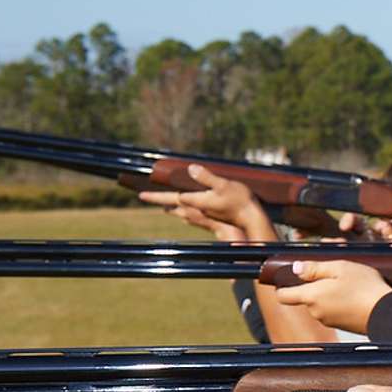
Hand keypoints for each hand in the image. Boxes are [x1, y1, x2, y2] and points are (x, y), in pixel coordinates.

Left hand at [138, 164, 277, 240]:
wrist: (252, 222)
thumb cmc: (240, 202)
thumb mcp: (224, 185)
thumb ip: (206, 177)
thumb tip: (190, 168)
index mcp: (195, 201)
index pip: (170, 197)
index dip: (155, 196)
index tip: (140, 195)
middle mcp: (196, 210)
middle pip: (173, 205)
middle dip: (159, 201)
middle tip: (144, 197)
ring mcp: (203, 217)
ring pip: (182, 212)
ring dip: (172, 208)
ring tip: (164, 206)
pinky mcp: (212, 221)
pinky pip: (192, 217)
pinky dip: (185, 213)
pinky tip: (186, 215)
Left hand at [270, 259, 391, 332]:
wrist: (387, 314)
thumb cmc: (365, 288)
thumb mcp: (340, 268)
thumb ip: (314, 268)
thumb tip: (296, 268)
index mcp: (311, 296)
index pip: (283, 296)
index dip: (282, 287)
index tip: (289, 278)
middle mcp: (316, 312)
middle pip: (305, 298)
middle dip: (314, 286)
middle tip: (334, 274)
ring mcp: (329, 321)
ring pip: (320, 304)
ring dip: (329, 294)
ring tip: (349, 284)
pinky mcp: (341, 326)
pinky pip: (333, 311)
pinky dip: (340, 303)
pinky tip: (355, 295)